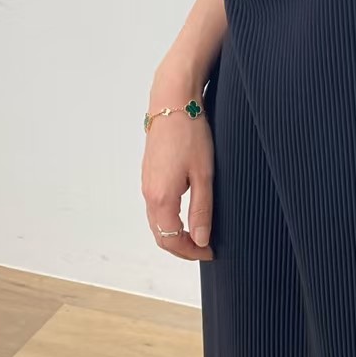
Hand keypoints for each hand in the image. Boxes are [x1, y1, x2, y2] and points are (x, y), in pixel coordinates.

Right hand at [141, 62, 214, 260]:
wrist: (172, 104)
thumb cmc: (190, 135)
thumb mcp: (204, 175)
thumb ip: (201, 210)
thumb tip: (201, 240)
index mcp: (161, 197)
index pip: (171, 240)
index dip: (190, 252)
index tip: (209, 252)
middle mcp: (148, 193)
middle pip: (160, 235)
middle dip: (182, 247)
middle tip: (204, 249)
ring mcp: (146, 183)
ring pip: (156, 222)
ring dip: (174, 234)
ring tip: (198, 235)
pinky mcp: (149, 174)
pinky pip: (155, 207)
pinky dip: (168, 219)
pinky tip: (185, 214)